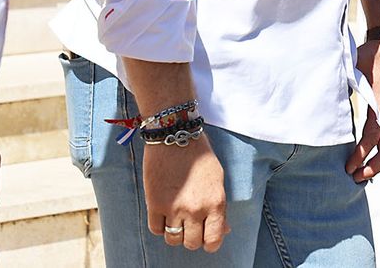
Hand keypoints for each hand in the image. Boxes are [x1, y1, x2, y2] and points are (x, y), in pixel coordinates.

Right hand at [144, 137, 228, 251]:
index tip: (206, 238)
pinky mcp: (155, 204)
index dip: (210, 243)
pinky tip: (163, 214)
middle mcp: (196, 209)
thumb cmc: (200, 157)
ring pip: (173, 240)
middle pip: (192, 243)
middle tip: (190, 227)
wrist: (175, 136)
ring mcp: (174, 208)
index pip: (214, 239)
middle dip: (192, 238)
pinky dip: (160, 226)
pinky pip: (156, 229)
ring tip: (176, 219)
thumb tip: (224, 230)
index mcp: (216, 203)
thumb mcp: (217, 180)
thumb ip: (219, 207)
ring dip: (175, 233)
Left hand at [347, 40, 379, 181]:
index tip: (348, 167)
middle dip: (373, 167)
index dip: (360, 155)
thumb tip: (324, 102)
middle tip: (355, 177)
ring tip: (362, 173)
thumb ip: (342, 86)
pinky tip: (369, 156)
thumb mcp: (354, 69)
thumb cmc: (372, 55)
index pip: (372, 138)